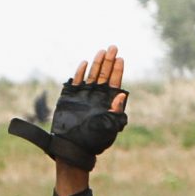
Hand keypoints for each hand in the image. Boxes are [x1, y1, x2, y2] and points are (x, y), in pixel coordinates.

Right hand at [13, 46, 128, 195]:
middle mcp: (97, 97)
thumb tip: (123, 94)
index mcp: (108, 102)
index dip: (117, 70)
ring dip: (97, 63)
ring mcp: (84, 96)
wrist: (74, 148)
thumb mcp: (109, 127)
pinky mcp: (71, 97)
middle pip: (104, 75)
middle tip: (113, 47)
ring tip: (101, 51)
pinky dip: (80, 72)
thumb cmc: (94, 141)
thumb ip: (117, 111)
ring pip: (92, 75)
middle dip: (109, 61)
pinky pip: (77, 81)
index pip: (114, 82)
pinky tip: (84, 63)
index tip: (120, 58)